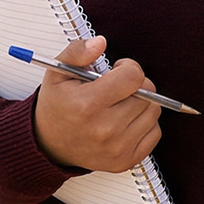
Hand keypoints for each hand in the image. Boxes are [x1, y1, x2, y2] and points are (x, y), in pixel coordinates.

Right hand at [32, 36, 161, 172]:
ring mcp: (117, 148)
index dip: (128, 67)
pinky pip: (154, 133)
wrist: (49, 144)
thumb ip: (77, 52)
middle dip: (136, 84)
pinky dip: (145, 123)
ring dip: (142, 103)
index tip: (117, 70)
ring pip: (154, 112)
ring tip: (120, 103)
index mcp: (87, 104)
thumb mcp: (57, 72)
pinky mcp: (126, 160)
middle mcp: (104, 129)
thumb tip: (101, 42)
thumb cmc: (56, 106)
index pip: (133, 77)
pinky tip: (126, 120)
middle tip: (118, 87)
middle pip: (148, 94)